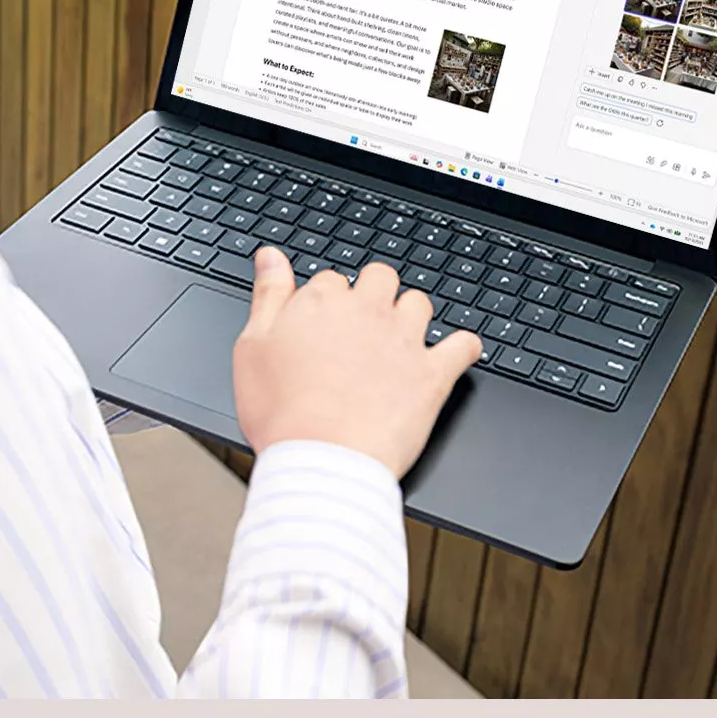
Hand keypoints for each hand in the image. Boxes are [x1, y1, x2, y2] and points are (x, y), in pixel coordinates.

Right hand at [232, 247, 481, 479]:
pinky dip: (463, 347)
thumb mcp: (252, 347)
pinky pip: (463, 345)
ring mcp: (404, 341)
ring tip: (400, 338)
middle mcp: (367, 312)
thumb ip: (268, 294)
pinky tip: (455, 352)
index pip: (331, 280)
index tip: (322, 324)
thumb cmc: (281, 414)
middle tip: (361, 325)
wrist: (321, 461)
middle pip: (380, 277)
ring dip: (411, 315)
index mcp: (322, 303)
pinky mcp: (432, 374)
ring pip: (419, 303)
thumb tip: (270, 256)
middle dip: (373, 294)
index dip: (326, 302)